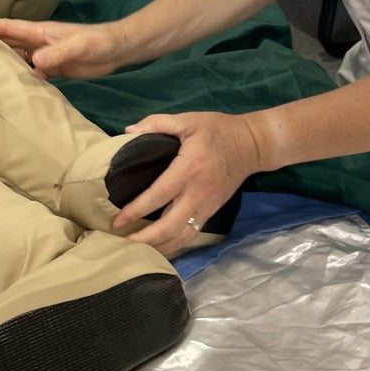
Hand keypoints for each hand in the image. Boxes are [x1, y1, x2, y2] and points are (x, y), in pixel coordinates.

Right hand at [0, 17, 120, 80]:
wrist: (117, 51)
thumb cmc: (97, 41)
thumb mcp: (78, 45)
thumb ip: (58, 52)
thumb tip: (35, 62)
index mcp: (40, 32)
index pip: (9, 27)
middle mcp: (38, 42)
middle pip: (9, 43)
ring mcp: (45, 56)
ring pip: (18, 58)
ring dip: (3, 64)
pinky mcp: (54, 69)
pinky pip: (32, 73)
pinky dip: (21, 78)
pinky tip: (11, 88)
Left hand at [112, 110, 259, 257]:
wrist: (252, 145)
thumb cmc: (218, 130)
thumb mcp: (188, 119)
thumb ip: (157, 123)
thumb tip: (128, 131)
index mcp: (188, 169)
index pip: (159, 196)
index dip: (136, 210)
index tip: (117, 221)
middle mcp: (197, 193)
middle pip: (170, 226)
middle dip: (145, 238)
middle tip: (121, 241)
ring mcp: (206, 206)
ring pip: (182, 237)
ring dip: (159, 247)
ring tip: (136, 251)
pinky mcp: (212, 212)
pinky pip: (191, 235)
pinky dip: (174, 244)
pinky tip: (158, 247)